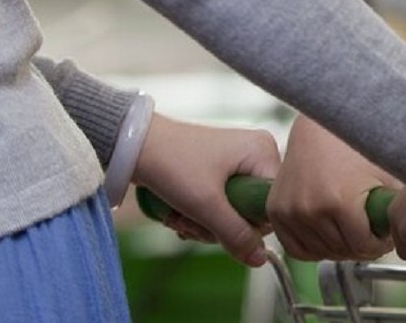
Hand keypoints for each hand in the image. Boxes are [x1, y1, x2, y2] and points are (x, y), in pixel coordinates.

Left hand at [132, 114, 278, 265]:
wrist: (133, 144)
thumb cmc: (173, 165)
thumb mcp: (205, 205)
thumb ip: (235, 235)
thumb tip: (260, 260)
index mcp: (264, 152)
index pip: (272, 205)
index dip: (248, 225)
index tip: (217, 227)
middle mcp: (257, 153)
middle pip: (252, 210)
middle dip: (219, 226)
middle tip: (191, 224)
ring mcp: (239, 159)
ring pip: (234, 210)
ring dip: (205, 223)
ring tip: (180, 218)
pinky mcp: (221, 167)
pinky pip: (223, 202)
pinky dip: (202, 213)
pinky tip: (180, 213)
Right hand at [266, 115, 392, 260]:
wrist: (318, 128)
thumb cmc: (356, 146)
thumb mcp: (385, 174)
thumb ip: (394, 207)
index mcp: (340, 202)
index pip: (363, 246)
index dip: (379, 244)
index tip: (384, 236)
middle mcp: (311, 209)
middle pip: (342, 251)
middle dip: (360, 247)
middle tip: (370, 234)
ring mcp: (290, 211)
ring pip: (319, 252)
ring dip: (338, 248)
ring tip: (351, 231)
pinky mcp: (276, 211)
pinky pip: (295, 248)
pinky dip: (313, 248)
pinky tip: (329, 235)